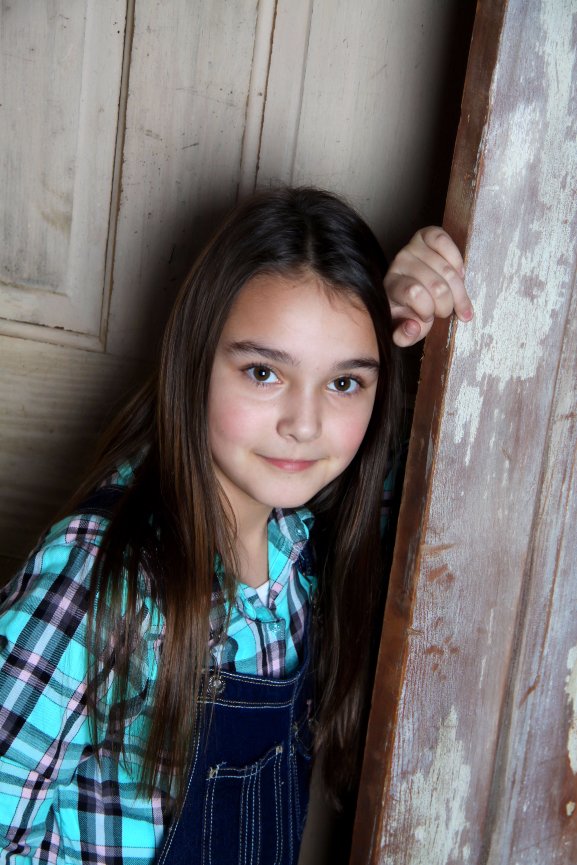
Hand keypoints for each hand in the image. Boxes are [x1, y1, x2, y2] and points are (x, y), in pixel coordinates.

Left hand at [384, 227, 472, 346]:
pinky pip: (446, 242)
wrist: (414, 287)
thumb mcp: (405, 329)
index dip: (428, 309)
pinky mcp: (426, 234)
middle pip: (436, 286)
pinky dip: (457, 262)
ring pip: (447, 269)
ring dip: (458, 290)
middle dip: (446, 305)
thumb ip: (405, 336)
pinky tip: (459, 275)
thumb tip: (414, 326)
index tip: (429, 317)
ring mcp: (412, 247)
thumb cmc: (410, 309)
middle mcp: (398, 264)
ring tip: (455, 298)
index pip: (414, 293)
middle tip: (445, 311)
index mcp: (390, 287)